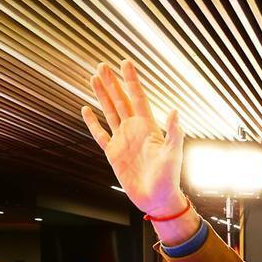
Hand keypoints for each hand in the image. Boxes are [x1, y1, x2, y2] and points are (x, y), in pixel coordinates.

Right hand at [82, 60, 186, 217]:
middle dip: (112, 83)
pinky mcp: (113, 153)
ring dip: (102, 95)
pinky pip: (100, 134)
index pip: (137, 98)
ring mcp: (122, 140)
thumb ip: (173, 132)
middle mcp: (134, 130)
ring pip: (109, 112)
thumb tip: (175, 110)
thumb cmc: (169, 178)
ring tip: (94, 78)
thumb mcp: (173, 154)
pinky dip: (93, 122)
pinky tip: (86, 110)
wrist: (157, 199)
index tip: (125, 62)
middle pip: (120, 100)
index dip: (131, 80)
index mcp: (148, 127)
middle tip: (102, 64)